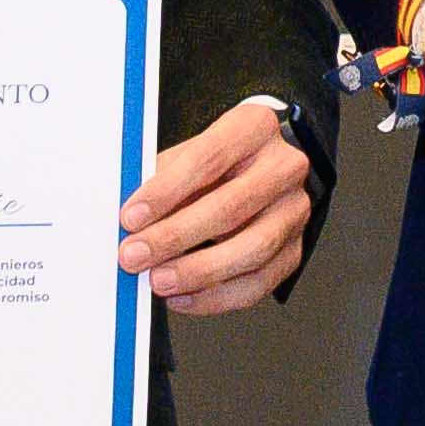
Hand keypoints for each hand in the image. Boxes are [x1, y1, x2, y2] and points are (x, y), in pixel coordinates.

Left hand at [118, 103, 316, 313]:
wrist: (265, 168)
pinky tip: (183, 296)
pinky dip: (216, 297)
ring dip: (198, 271)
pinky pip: (258, 282)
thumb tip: (129, 220)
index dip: (166, 192)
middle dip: (175, 236)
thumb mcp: (191, 152)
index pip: (208, 159)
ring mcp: (295, 210)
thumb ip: (162, 179)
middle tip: (135, 255)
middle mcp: (284, 167)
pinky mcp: (295, 249)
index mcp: (254, 128)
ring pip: (252, 249)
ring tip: (158, 280)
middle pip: (231, 206)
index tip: (131, 218)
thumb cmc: (221, 160)